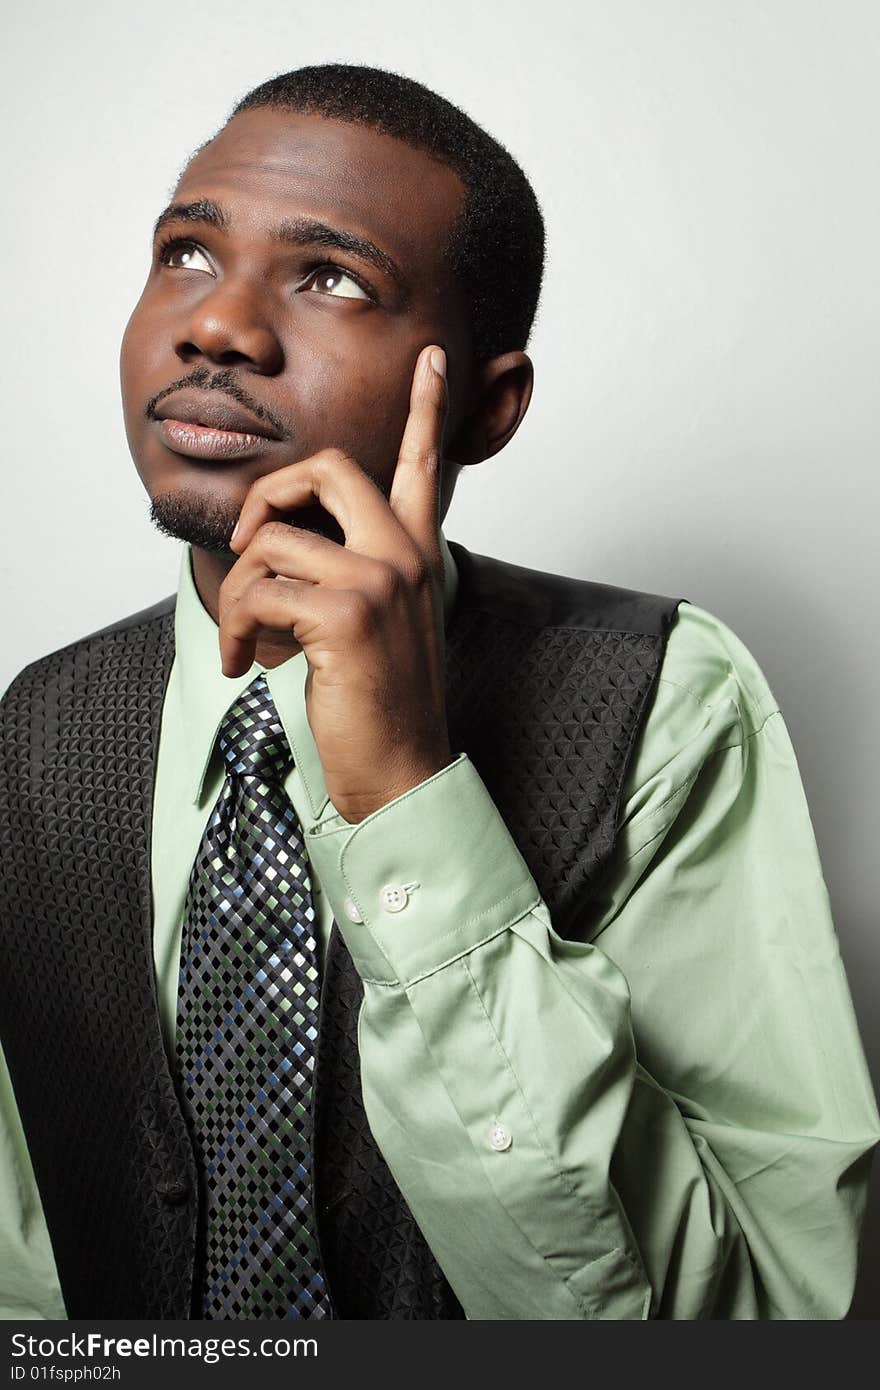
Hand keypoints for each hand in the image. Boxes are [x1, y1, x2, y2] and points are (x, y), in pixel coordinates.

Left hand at [218, 344, 454, 822]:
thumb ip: (344, 569)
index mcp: (415, 551)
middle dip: (266, 495)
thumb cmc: (379, 701)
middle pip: (324, 466)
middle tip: (248, 544)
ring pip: (271, 540)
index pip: (423, 463)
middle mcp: (405, 553)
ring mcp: (381, 578)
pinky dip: (237, 627)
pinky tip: (246, 663)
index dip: (428, 406)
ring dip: (238, 594)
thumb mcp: (371, 622)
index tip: (434, 357)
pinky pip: (259, 589)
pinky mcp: (347, 613)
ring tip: (247, 641)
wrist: (402, 769)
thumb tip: (276, 541)